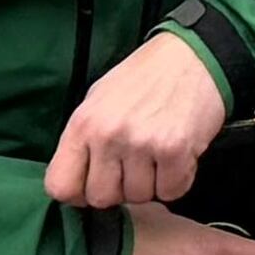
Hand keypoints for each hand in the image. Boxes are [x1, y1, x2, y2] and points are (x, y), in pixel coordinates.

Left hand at [44, 27, 230, 209]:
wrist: (194, 55)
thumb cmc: (146, 79)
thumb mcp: (99, 101)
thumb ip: (85, 142)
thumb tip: (80, 183)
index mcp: (83, 123)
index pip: (60, 187)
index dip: (79, 193)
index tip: (95, 183)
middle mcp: (108, 134)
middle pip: (101, 199)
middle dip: (120, 189)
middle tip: (135, 166)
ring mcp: (141, 143)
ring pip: (139, 197)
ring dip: (152, 184)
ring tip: (159, 155)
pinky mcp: (174, 149)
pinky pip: (171, 191)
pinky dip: (178, 180)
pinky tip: (179, 157)